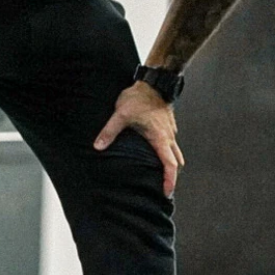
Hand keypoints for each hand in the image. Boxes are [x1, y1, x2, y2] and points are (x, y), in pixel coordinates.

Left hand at [94, 81, 183, 197]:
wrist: (153, 81)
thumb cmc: (140, 98)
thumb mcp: (121, 114)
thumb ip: (109, 131)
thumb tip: (97, 147)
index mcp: (160, 138)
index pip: (170, 164)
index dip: (170, 180)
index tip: (167, 192)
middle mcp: (168, 137)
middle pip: (176, 162)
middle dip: (172, 176)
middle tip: (164, 188)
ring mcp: (170, 131)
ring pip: (175, 152)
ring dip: (170, 164)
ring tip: (159, 174)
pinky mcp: (167, 125)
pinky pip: (171, 143)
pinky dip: (167, 153)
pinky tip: (155, 154)